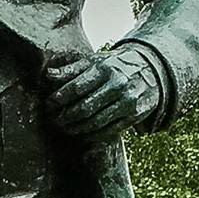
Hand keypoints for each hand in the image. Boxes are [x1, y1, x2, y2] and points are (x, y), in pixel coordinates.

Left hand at [42, 42, 161, 143]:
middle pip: (84, 108)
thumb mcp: (94, 62)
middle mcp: (118, 85)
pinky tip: (81, 133)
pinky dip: (92, 135)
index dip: (60, 98)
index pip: (77, 87)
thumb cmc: (114, 66)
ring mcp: (128, 102)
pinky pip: (109, 131)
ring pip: (95, 122)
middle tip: (54, 119)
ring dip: (76, 128)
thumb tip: (48, 75)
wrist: (149, 70)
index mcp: (105, 68)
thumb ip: (71, 70)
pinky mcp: (134, 116)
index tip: (49, 104)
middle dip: (65, 116)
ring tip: (65, 127)